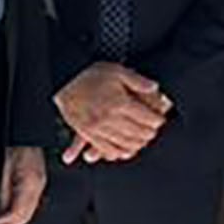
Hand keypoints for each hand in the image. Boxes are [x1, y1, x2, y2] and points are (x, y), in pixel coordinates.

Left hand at [0, 146, 46, 223]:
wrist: (27, 137)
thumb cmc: (15, 149)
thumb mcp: (4, 173)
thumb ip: (3, 195)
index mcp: (30, 184)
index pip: (18, 213)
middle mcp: (38, 187)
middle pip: (26, 217)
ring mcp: (41, 186)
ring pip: (29, 213)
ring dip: (14, 223)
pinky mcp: (39, 184)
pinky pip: (31, 205)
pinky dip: (19, 213)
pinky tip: (9, 216)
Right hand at [53, 62, 170, 164]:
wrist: (62, 82)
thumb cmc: (90, 75)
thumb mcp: (117, 71)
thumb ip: (138, 81)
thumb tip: (155, 88)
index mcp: (119, 103)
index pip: (146, 118)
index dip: (157, 120)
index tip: (161, 119)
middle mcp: (109, 119)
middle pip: (138, 133)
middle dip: (150, 133)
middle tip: (155, 131)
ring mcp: (97, 129)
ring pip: (125, 144)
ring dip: (137, 144)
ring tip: (144, 140)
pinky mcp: (88, 134)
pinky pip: (106, 150)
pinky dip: (119, 152)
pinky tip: (125, 150)